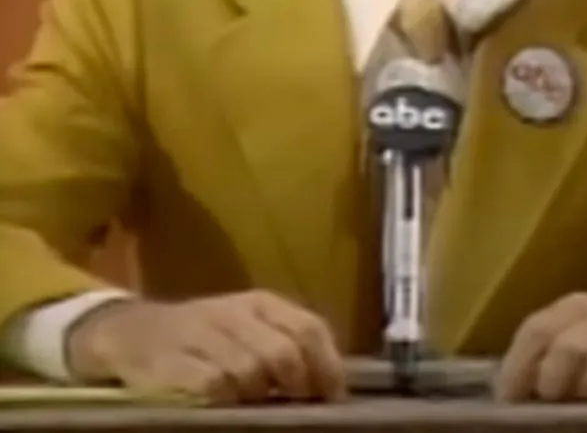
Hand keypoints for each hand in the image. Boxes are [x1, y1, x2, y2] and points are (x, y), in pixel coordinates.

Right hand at [64, 291, 346, 403]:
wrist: (131, 330)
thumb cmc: (205, 335)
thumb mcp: (248, 327)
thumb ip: (286, 344)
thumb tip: (329, 384)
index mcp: (261, 303)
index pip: (309, 328)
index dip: (327, 365)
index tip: (332, 396)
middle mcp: (233, 313)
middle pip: (282, 352)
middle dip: (296, 385)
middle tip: (296, 406)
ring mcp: (200, 334)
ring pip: (249, 370)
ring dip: (259, 396)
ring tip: (256, 406)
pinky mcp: (168, 360)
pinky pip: (211, 384)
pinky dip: (225, 399)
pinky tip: (225, 406)